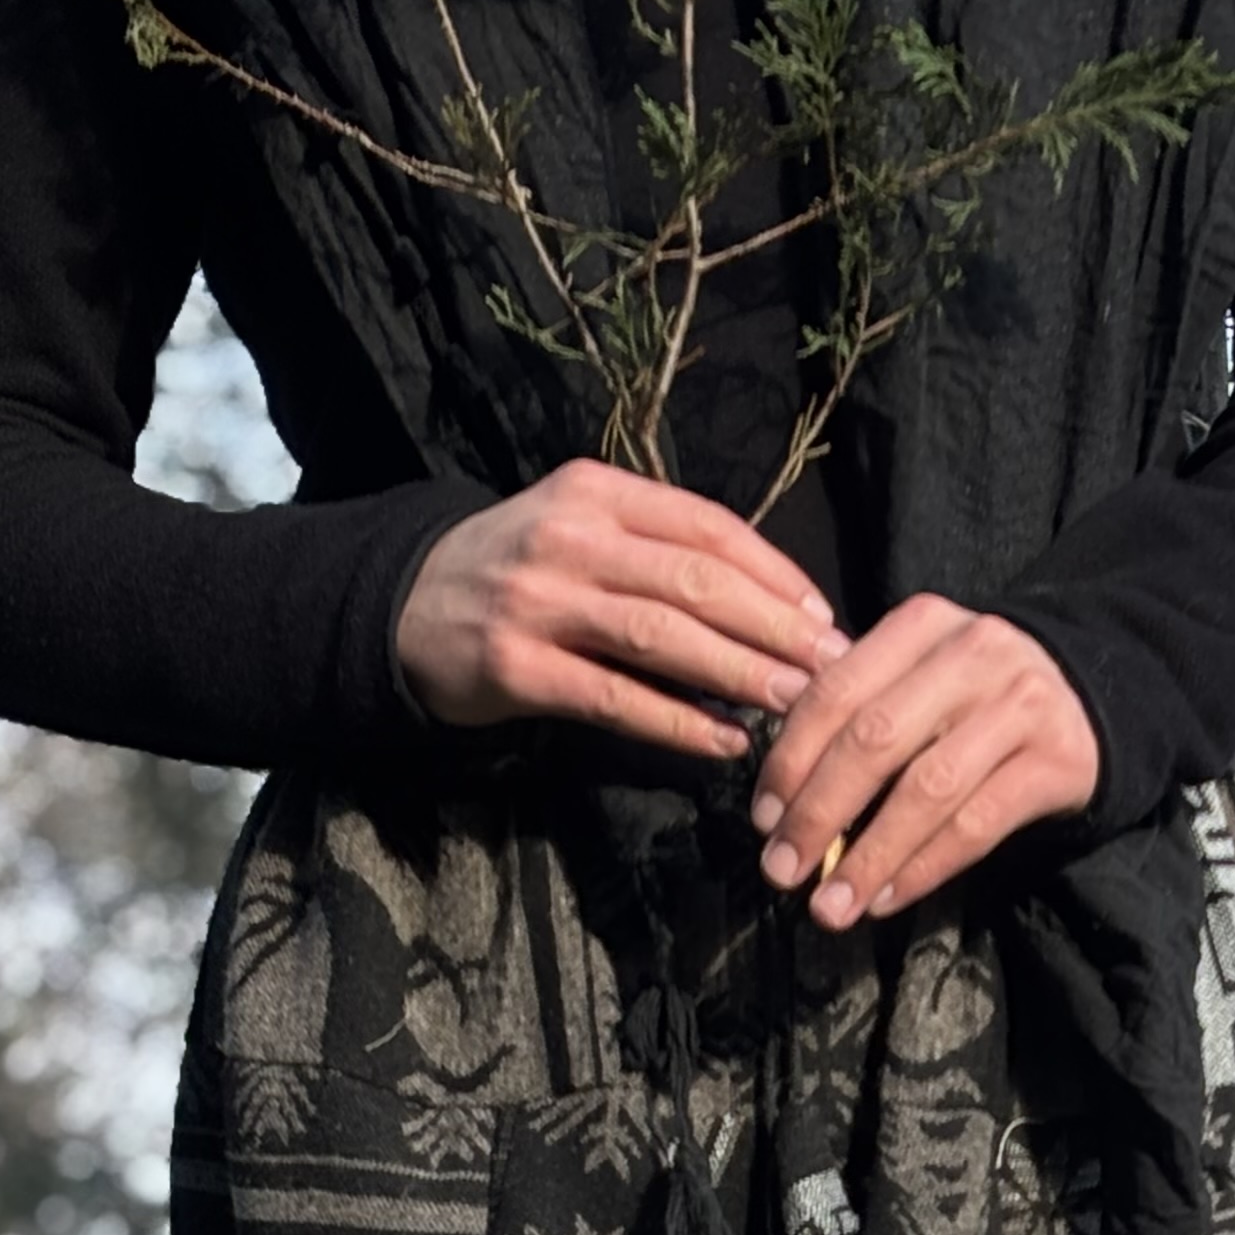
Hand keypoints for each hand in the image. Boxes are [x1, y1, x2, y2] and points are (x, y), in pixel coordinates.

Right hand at [396, 460, 846, 762]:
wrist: (404, 605)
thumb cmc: (516, 572)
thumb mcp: (581, 526)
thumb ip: (656, 546)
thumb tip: (767, 598)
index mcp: (597, 492)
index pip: (706, 526)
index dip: (774, 573)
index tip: (824, 616)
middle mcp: (570, 536)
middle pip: (694, 580)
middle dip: (773, 626)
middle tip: (830, 667)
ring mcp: (540, 602)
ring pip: (660, 635)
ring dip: (737, 671)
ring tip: (793, 702)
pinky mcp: (518, 667)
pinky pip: (614, 698)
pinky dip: (677, 722)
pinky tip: (725, 741)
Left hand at [752, 597, 1101, 926]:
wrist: (1091, 694)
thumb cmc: (979, 698)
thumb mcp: (920, 676)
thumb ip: (858, 709)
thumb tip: (780, 796)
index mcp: (921, 626)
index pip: (838, 691)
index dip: (792, 760)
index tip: (763, 818)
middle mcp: (973, 654)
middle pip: (876, 739)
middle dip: (819, 813)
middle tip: (782, 869)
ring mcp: (1020, 705)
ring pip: (927, 789)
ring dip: (868, 856)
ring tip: (830, 905)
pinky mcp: (1056, 761)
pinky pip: (977, 824)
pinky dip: (924, 867)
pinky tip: (887, 898)